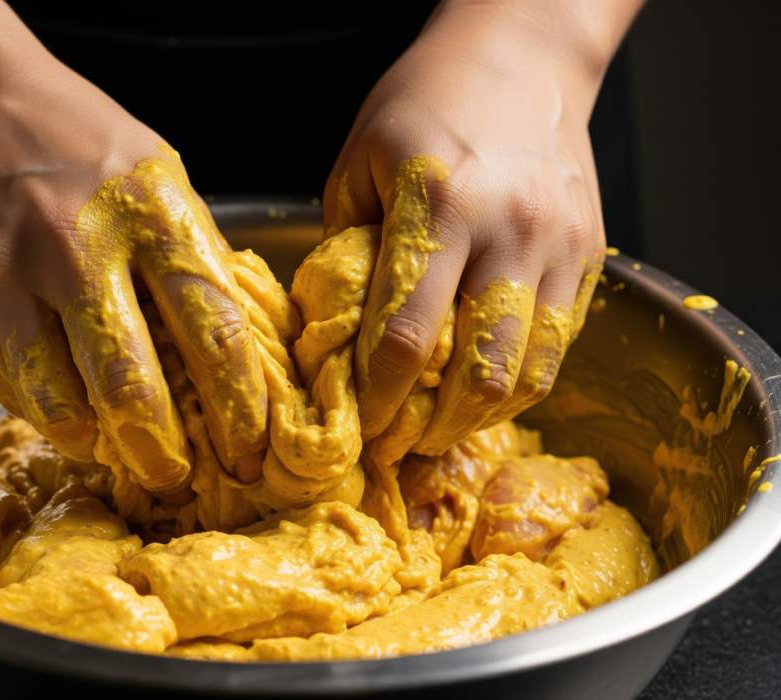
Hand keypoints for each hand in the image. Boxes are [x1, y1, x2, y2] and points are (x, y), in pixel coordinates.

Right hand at [0, 56, 266, 496]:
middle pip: (131, 382)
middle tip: (180, 479)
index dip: (237, 401)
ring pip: (60, 399)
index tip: (249, 446)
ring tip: (121, 456)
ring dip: (98, 445)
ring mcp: (13, 276)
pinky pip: (12, 385)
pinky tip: (71, 418)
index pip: (211, 326)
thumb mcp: (158, 174)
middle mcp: (81, 247)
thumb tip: (232, 343)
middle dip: (163, 450)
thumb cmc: (78, 140)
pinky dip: (49, 414)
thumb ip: (192, 254)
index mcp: (152, 213)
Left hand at [325, 2, 612, 452]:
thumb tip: (332, 336)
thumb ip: (346, 252)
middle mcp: (508, 229)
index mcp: (438, 203)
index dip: (380, 400)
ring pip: (531, 371)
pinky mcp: (590, 253)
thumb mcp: (358, 164)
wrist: (521, 54)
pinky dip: (521, 380)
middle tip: (403, 444)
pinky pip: (560, 344)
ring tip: (444, 428)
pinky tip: (486, 386)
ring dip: (483, 416)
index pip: (404, 335)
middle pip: (480, 371)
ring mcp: (559, 244)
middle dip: (435, 427)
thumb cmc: (424, 103)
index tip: (361, 429)